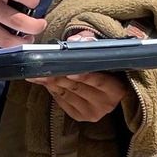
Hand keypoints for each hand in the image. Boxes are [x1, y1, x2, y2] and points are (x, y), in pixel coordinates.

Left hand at [29, 25, 147, 123]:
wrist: (104, 90)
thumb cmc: (104, 69)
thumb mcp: (102, 55)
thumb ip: (90, 44)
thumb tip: (74, 41)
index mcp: (117, 89)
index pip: (99, 81)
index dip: (84, 76)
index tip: (69, 71)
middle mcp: (106, 104)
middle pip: (78, 87)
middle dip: (59, 76)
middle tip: (44, 68)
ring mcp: (92, 112)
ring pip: (66, 94)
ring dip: (51, 82)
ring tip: (40, 73)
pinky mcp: (79, 116)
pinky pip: (61, 101)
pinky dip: (52, 90)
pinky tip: (46, 81)